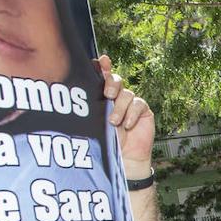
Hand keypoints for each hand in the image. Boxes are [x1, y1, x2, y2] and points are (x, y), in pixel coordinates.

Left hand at [98, 56, 154, 175]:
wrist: (124, 160)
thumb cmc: (106, 142)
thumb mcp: (94, 124)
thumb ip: (91, 107)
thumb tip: (76, 95)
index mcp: (101, 97)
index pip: (101, 77)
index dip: (101, 66)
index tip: (100, 61)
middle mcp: (116, 97)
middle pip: (115, 80)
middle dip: (111, 83)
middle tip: (108, 95)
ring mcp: (130, 103)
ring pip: (126, 94)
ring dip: (120, 107)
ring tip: (114, 123)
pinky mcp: (143, 111)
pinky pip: (139, 104)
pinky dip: (132, 113)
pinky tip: (128, 125)